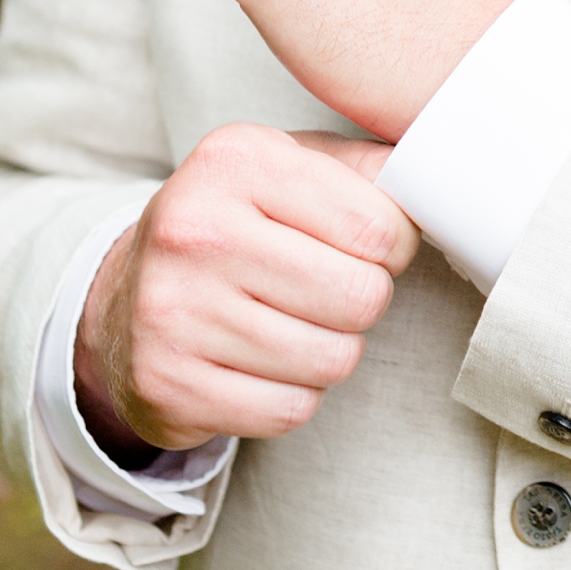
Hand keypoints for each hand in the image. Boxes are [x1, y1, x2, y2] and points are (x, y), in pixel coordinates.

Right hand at [73, 126, 419, 461]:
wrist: (125, 296)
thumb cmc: (239, 222)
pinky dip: (293, 394)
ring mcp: (172, 311)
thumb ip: (372, 168)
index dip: (393, 247)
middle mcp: (195, 230)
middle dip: (364, 301)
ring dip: (331, 350)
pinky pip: (290, 410)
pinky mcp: (167, 384)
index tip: (368, 247)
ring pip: (332, 359)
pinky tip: (261, 362)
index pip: (379, 226)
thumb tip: (445, 182)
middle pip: (361, 297)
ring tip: (294, 323)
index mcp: (236, 159)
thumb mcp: (295, 167)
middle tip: (331, 290)